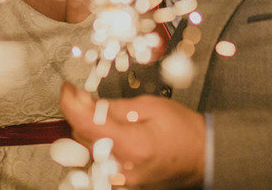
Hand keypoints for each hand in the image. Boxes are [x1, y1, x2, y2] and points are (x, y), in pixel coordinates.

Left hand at [60, 82, 205, 187]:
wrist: (203, 155)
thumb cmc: (183, 130)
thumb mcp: (149, 106)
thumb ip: (114, 106)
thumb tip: (87, 102)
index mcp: (130, 145)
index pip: (84, 124)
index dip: (70, 104)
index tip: (67, 90)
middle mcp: (122, 167)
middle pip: (82, 137)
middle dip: (79, 113)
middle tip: (84, 96)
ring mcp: (122, 179)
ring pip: (88, 150)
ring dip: (87, 129)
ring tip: (99, 113)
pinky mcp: (124, 182)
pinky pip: (100, 161)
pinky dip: (98, 144)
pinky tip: (106, 132)